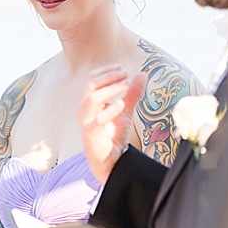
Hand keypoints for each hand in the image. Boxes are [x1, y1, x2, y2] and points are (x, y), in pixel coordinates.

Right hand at [77, 66, 146, 184]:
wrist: (109, 159)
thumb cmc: (113, 134)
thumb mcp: (125, 110)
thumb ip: (132, 93)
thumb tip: (142, 74)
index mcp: (89, 101)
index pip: (92, 78)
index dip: (107, 71)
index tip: (122, 69)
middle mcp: (84, 108)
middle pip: (92, 84)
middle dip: (109, 77)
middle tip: (125, 74)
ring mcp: (86, 120)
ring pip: (93, 97)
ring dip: (111, 89)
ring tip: (126, 85)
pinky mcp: (91, 133)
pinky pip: (98, 118)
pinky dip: (110, 109)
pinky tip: (121, 103)